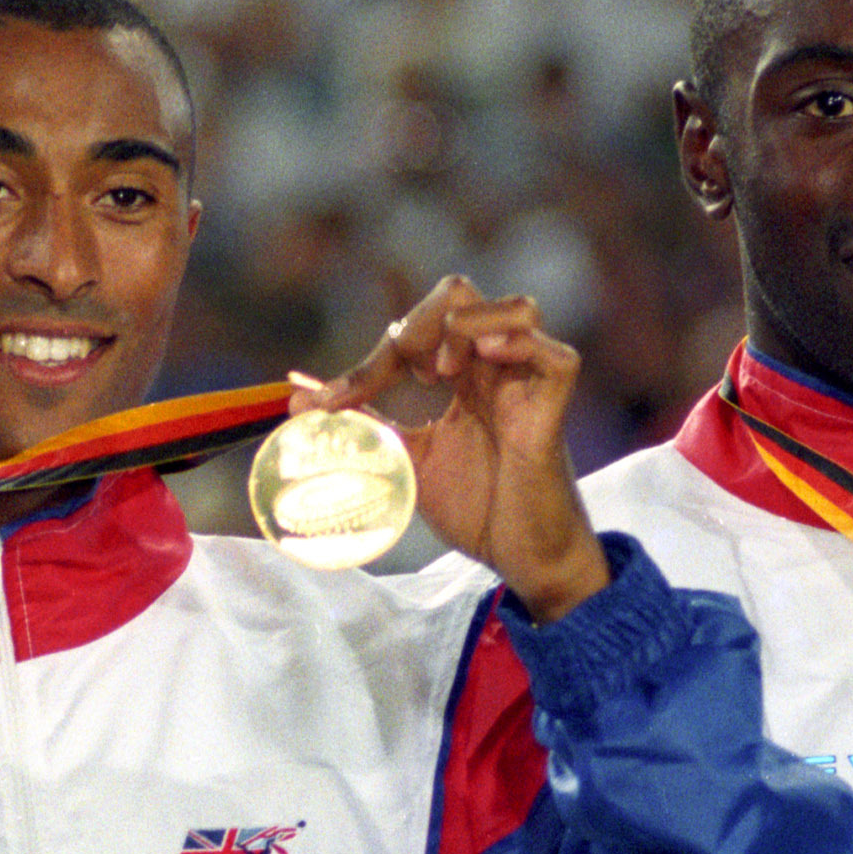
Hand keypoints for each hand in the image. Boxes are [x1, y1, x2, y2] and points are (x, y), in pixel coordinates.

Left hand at [293, 275, 608, 620]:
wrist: (521, 559)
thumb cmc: (476, 508)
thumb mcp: (406, 460)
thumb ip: (364, 424)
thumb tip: (297, 400)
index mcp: (464, 375)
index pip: (417, 328)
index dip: (371, 360)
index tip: (334, 402)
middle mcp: (497, 369)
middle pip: (461, 294)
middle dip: (417, 324)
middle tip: (404, 375)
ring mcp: (529, 385)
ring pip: (518, 308)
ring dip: (466, 326)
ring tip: (441, 373)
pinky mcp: (554, 411)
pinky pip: (556, 356)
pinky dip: (519, 345)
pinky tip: (485, 361)